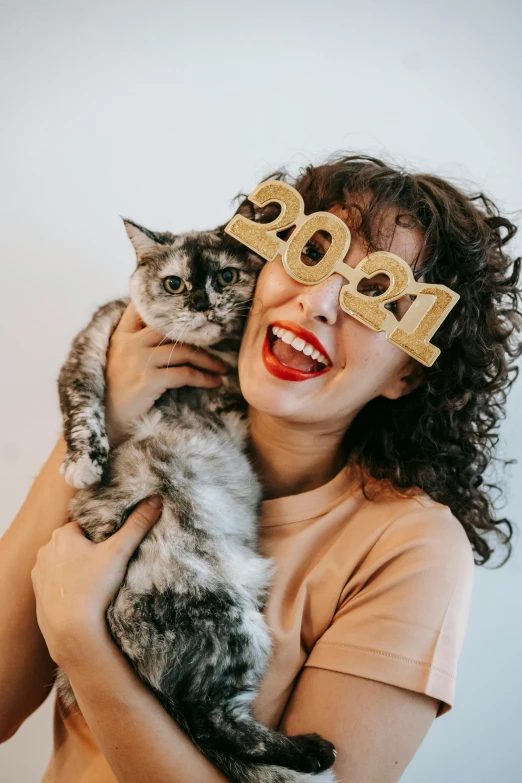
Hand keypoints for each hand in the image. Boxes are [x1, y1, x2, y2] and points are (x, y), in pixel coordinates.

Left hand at [31, 496, 162, 667]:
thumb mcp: (120, 551)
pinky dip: (66, 584)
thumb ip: (138, 524)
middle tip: (108, 562)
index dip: (101, 534)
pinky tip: (81, 593)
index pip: (85, 525)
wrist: (72, 630)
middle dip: (88, 549)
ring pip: (63, 561)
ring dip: (76, 566)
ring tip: (95, 580)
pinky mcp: (38, 593)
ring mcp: (39, 572)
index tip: (112, 545)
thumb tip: (155, 499)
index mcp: (63, 534)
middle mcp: (46, 549)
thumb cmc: (94, 587)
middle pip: (73, 542)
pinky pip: (55, 581)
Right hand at [105, 301, 229, 445]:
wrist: (103, 422)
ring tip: (223, 368)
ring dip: (208, 360)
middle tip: (219, 343)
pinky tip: (214, 382)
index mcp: (121, 336)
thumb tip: (170, 337)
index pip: (142, 308)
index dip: (166, 306)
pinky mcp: (148, 380)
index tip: (192, 313)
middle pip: (172, 329)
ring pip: (184, 351)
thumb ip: (137, 345)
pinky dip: (203, 378)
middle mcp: (129, 344)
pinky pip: (184, 374)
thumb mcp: (119, 361)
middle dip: (199, 336)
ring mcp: (139, 361)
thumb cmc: (114, 394)